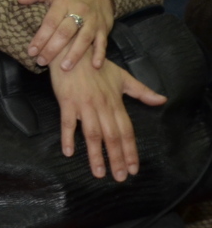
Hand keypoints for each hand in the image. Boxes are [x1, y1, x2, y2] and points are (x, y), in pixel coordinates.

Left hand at [18, 0, 114, 70]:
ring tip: (64, 68)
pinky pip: (102, 42)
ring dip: (74, 54)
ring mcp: (93, 21)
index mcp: (63, 3)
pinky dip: (100, 54)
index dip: (40, 37)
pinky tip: (95, 66)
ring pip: (84, 39)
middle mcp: (79, 11)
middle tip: (41, 62)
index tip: (31, 51)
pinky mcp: (103, 29)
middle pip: (65, 32)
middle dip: (52, 49)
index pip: (50, 22)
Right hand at [50, 56, 164, 181]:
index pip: (126, 131)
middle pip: (112, 136)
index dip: (130, 150)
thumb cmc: (96, 64)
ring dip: (95, 154)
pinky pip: (68, 122)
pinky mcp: (67, 102)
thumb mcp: (121, 76)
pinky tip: (68, 152)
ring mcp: (84, 105)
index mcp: (115, 102)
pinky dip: (68, 137)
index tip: (133, 168)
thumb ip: (141, 91)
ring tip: (99, 173)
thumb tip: (162, 100)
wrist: (72, 50)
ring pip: (92, 134)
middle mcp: (102, 106)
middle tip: (119, 177)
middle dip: (117, 158)